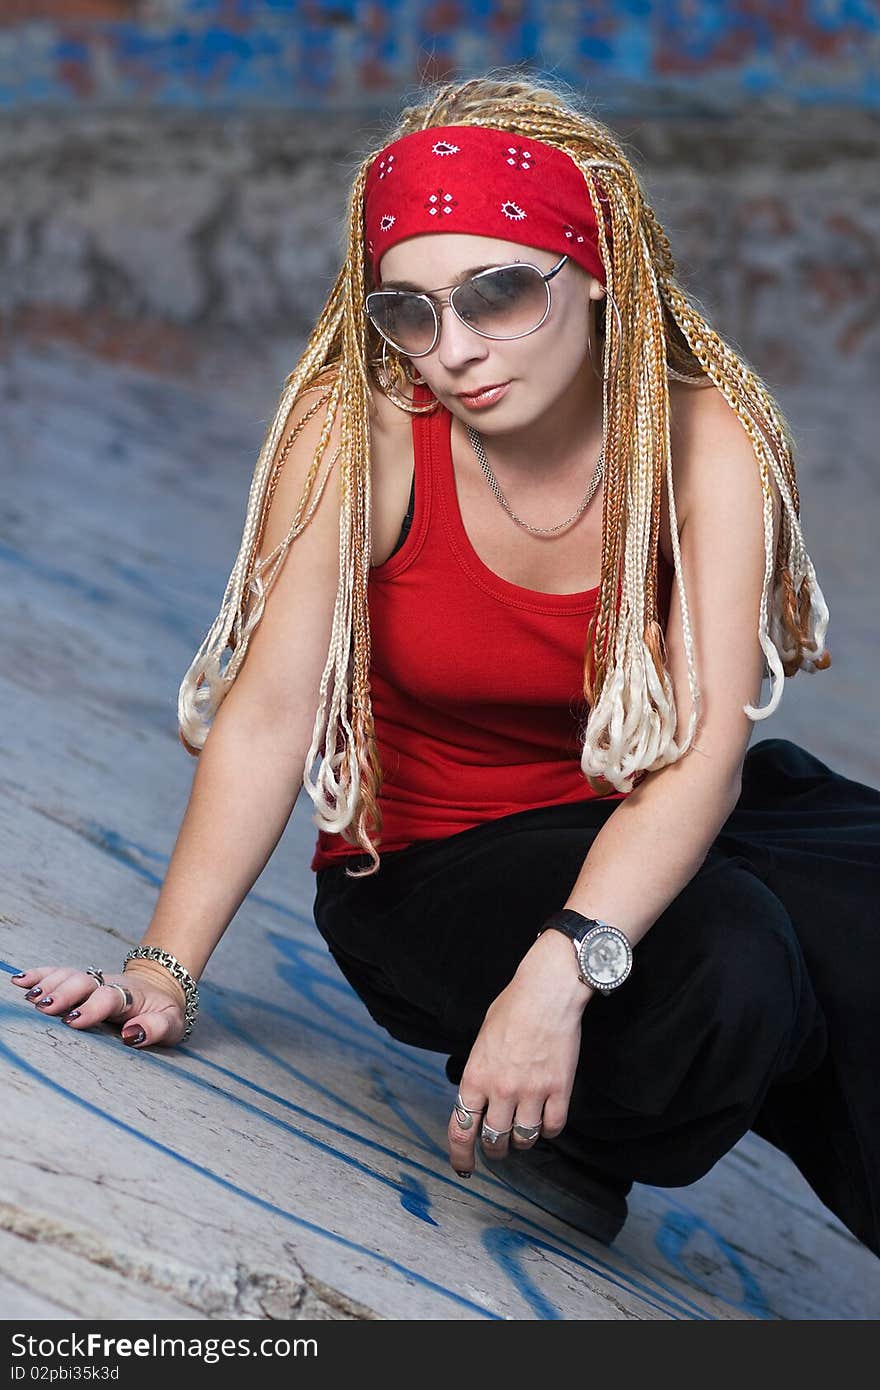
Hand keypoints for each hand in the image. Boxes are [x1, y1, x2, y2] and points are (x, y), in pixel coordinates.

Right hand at [9, 960, 187, 1047]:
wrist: (160, 988)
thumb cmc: (163, 1012)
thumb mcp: (172, 1023)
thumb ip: (156, 1028)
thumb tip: (131, 1034)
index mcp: (131, 996)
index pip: (110, 998)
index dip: (92, 1008)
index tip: (74, 1020)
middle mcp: (108, 985)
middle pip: (84, 983)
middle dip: (64, 994)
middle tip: (45, 1008)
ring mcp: (93, 982)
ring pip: (69, 977)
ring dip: (48, 984)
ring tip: (30, 996)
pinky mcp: (81, 983)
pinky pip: (59, 974)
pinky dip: (40, 975)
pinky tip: (20, 980)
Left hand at [447, 929, 591, 1176]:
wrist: (546, 992)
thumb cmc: (513, 1007)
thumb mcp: (482, 1039)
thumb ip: (480, 1071)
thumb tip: (480, 1096)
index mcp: (476, 1077)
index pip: (461, 1129)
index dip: (460, 1155)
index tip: (464, 1167)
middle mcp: (501, 1090)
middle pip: (495, 1141)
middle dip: (495, 1150)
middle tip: (498, 1148)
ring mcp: (532, 1091)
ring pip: (525, 1138)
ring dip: (522, 1140)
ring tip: (523, 1133)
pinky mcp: (559, 1089)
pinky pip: (554, 1127)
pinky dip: (550, 1129)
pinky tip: (547, 1120)